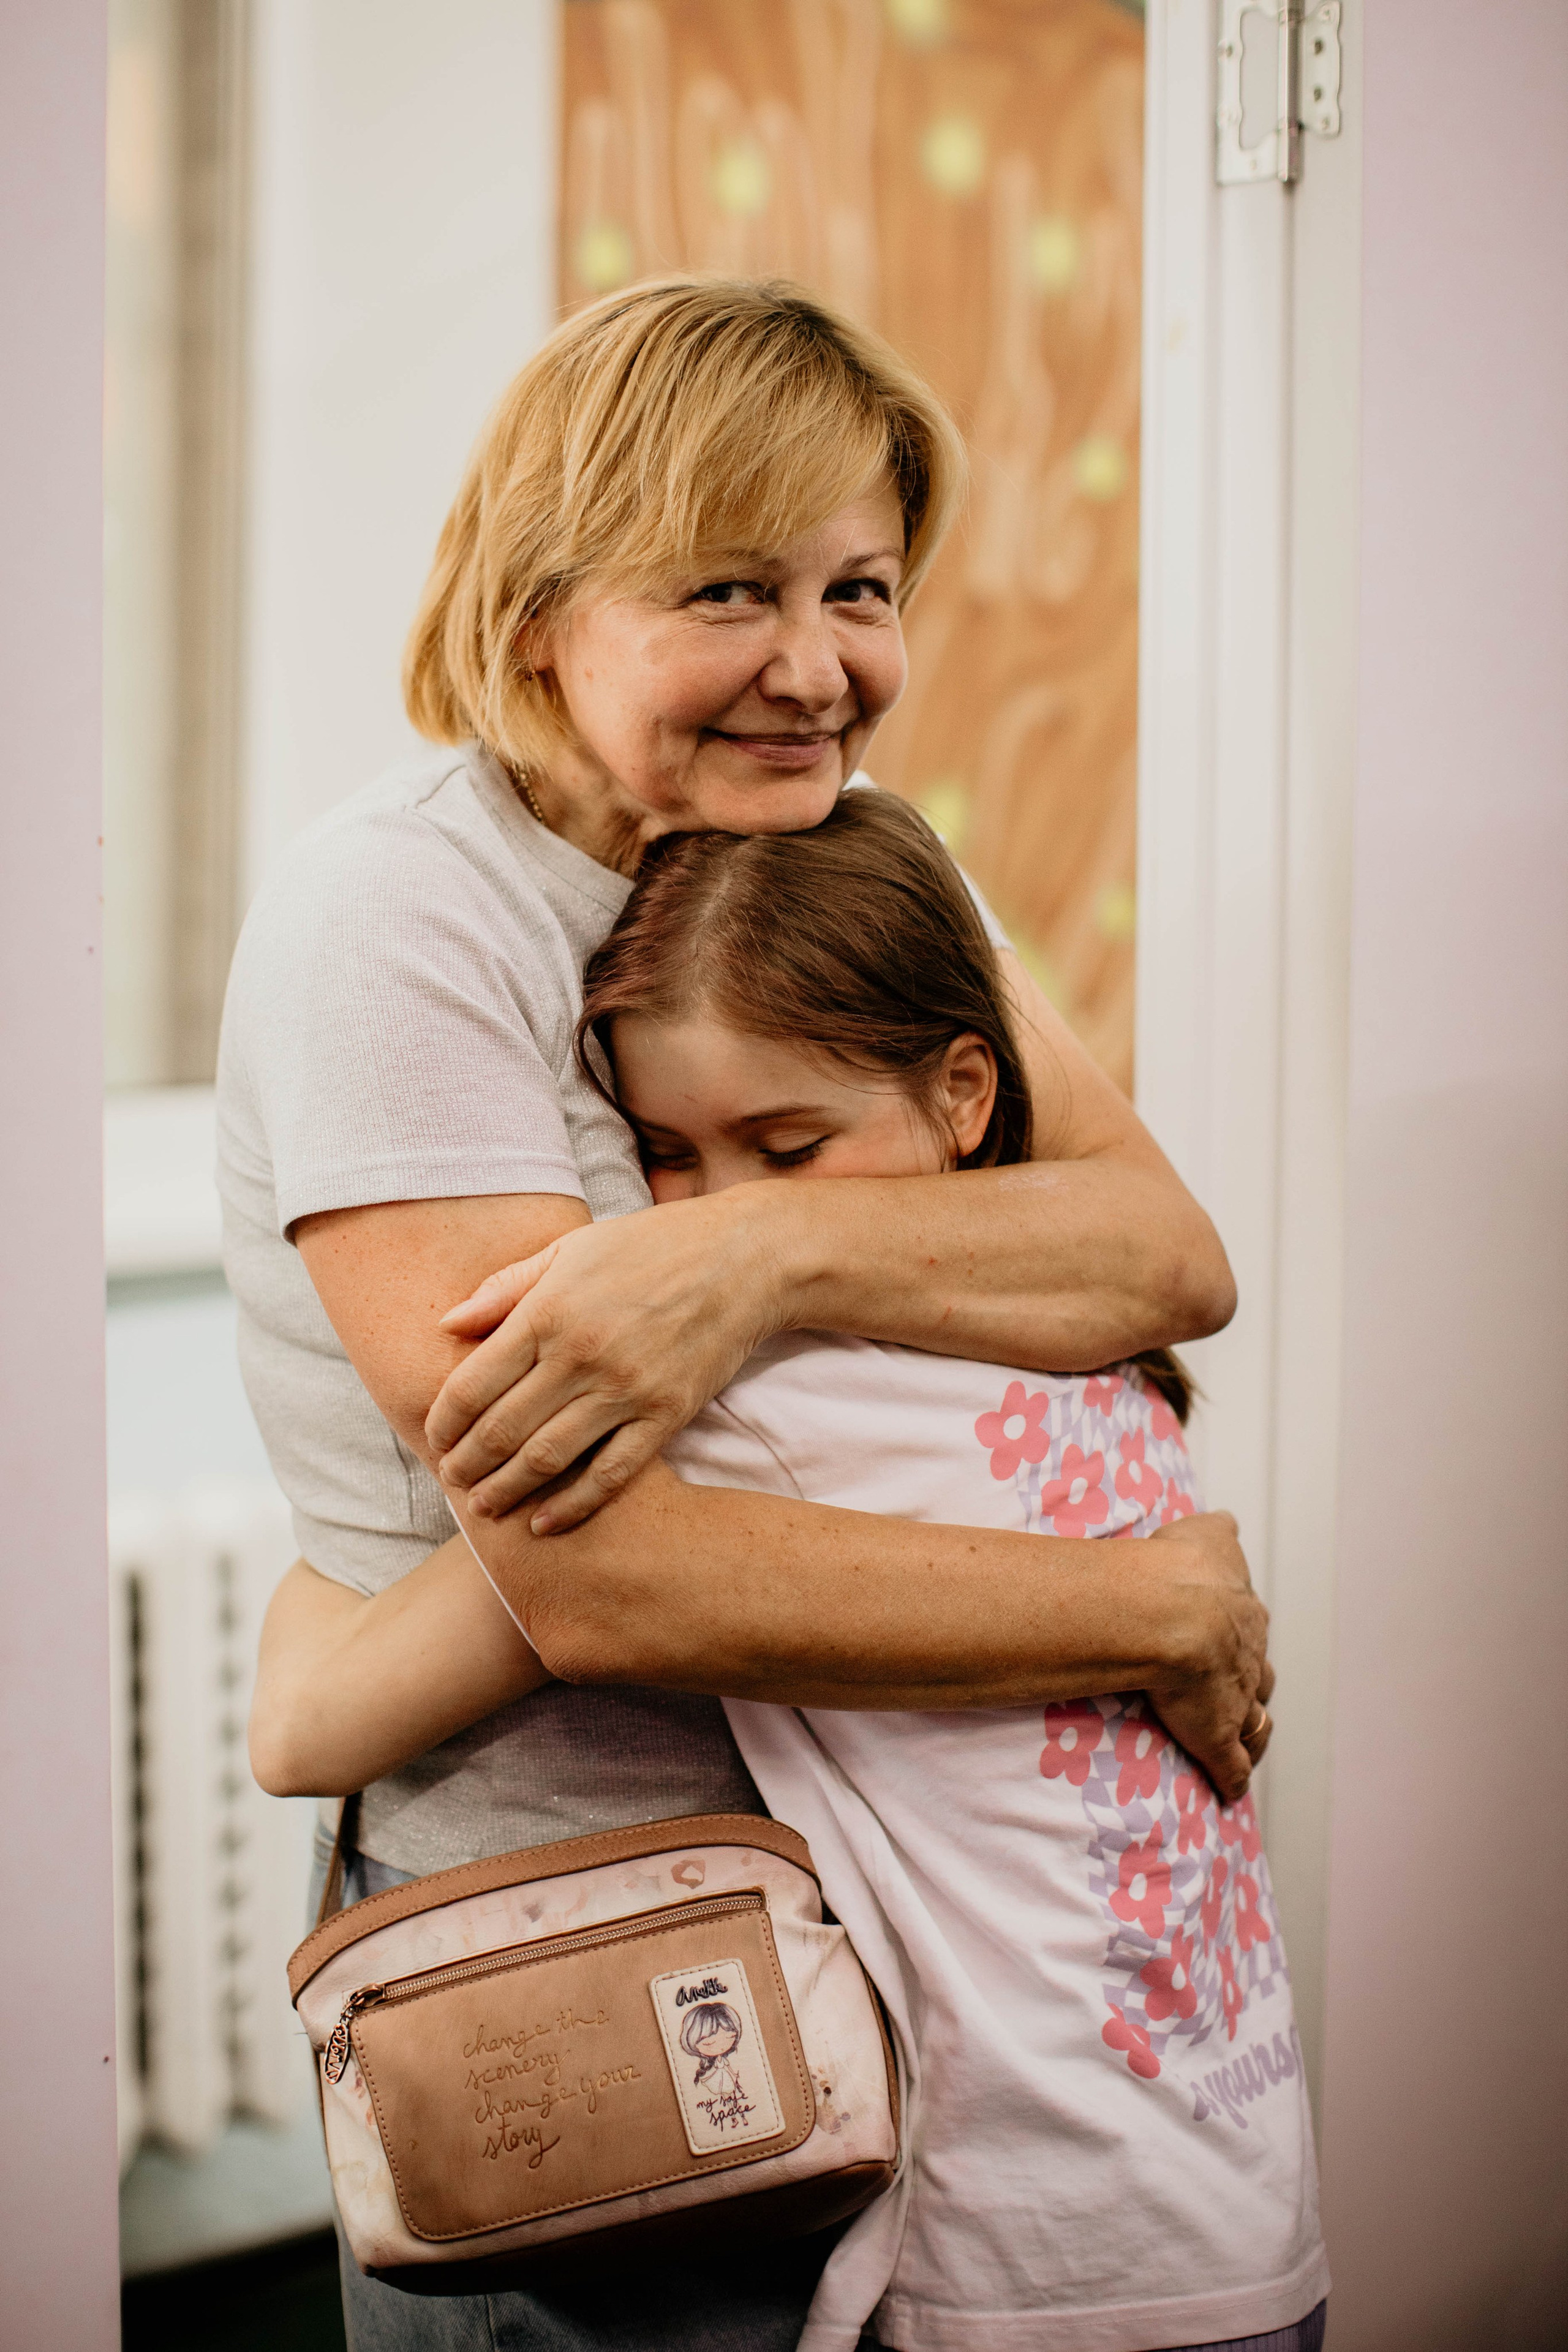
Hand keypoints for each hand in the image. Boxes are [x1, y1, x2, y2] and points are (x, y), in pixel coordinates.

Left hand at [425, 1189, 790, 1530]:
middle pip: (501, 1429)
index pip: (471, 1383)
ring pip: (548, 1458)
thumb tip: (447, 1322)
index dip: (442, 1421)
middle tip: (451, 1481)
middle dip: (466, 1464)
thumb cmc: (651, 1245)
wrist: (744, 1258)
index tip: (433, 1438)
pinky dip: (573, 1504)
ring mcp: (625, 1389)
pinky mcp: (666, 1414)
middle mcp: (580, 1354)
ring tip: (484, 1506)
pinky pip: (610, 1473)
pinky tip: (545, 1521)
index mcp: (549, 1310)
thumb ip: (507, 1287)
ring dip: (507, 1489)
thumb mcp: (571, 1248)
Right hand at [1140, 1513, 1274, 1803]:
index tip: (1224, 1643)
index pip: (1247, 1630)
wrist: (1174, 1612)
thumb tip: (1226, 1522)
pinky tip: (1229, 1791)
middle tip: (1234, 1691)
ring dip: (1249, 1730)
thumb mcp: (1207, 1534)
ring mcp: (1237, 1702)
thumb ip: (1217, 1531)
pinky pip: (1232, 1766)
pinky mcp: (1218, 1739)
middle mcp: (1249, 1657)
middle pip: (1259, 1676)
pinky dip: (1232, 1778)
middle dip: (1249, 1683)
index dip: (1236, 1639)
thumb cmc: (1181, 1568)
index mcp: (1243, 1613)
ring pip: (1255, 1723)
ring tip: (1240, 1739)